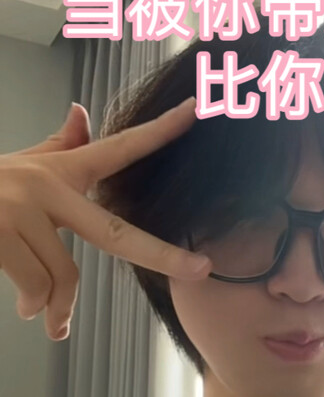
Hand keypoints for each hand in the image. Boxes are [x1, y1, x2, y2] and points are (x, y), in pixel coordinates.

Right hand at [0, 97, 210, 340]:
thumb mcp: (23, 165)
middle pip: (115, 233)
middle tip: (201, 271)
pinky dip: (35, 306)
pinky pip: (34, 286)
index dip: (159, 131)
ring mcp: (20, 209)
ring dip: (56, 305)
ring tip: (46, 314)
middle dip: (164, 254)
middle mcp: (47, 185)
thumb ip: (59, 147)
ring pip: (62, 276)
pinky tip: (28, 310)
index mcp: (61, 169)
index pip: (119, 148)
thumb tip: (81, 110)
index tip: (194, 111)